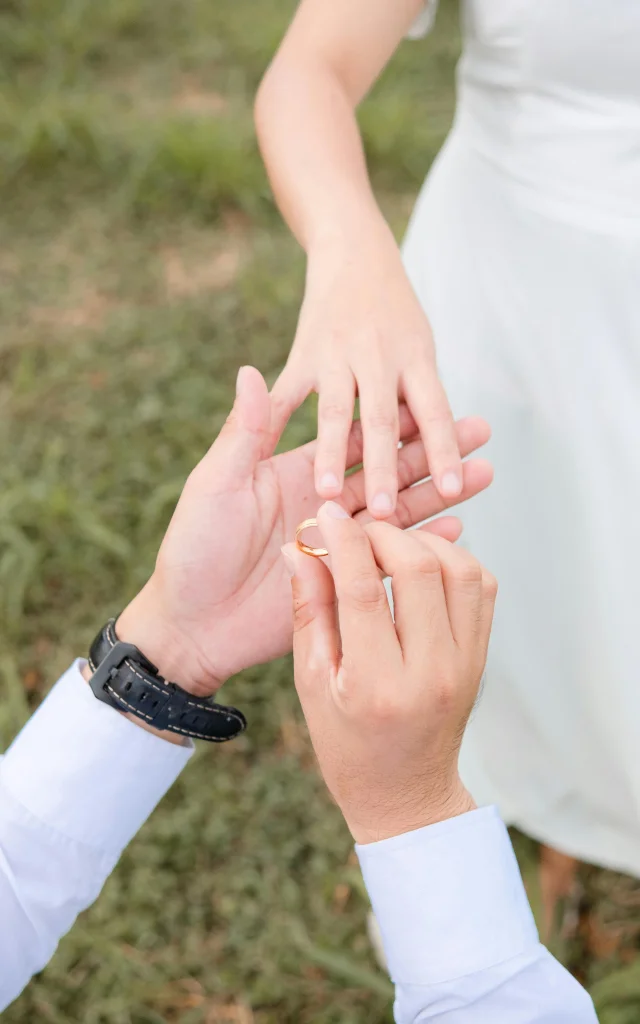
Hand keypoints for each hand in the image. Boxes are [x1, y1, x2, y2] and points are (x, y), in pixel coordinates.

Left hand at [118, 366, 492, 696]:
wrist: (190, 623)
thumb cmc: (194, 548)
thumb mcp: (216, 483)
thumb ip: (245, 432)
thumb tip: (249, 370)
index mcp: (297, 472)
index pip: (357, 437)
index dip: (397, 419)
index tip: (435, 398)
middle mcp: (325, 504)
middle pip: (390, 469)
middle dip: (435, 450)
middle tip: (481, 430)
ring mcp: (338, 545)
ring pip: (400, 513)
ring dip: (440, 494)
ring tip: (484, 473)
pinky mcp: (344, 585)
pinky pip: (391, 561)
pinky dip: (424, 547)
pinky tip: (458, 531)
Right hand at [270, 222, 460, 517]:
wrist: (354, 250)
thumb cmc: (394, 319)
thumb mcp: (419, 347)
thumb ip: (420, 396)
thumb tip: (441, 451)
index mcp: (416, 359)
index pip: (435, 413)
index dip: (444, 452)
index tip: (452, 491)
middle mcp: (379, 356)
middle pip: (383, 420)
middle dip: (384, 467)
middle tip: (386, 510)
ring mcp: (337, 355)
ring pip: (335, 412)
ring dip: (331, 454)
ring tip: (326, 493)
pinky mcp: (302, 355)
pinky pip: (285, 397)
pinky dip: (274, 424)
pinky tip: (265, 458)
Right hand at [284, 502, 497, 843]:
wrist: (407, 793)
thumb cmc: (346, 743)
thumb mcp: (311, 683)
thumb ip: (308, 611)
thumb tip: (299, 549)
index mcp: (378, 685)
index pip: (362, 590)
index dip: (343, 542)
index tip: (327, 515)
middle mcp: (432, 671)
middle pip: (420, 569)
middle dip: (384, 534)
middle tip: (357, 530)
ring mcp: (466, 663)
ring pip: (462, 569)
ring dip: (423, 543)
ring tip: (388, 546)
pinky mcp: (482, 655)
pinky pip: (481, 586)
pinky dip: (452, 561)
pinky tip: (420, 564)